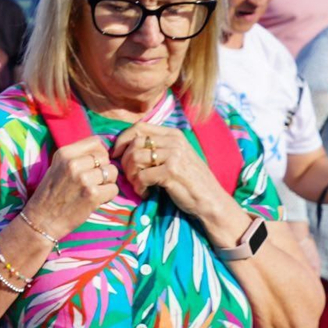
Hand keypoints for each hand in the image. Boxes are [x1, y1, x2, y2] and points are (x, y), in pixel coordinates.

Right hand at [23, 135, 118, 239]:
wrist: (41, 221)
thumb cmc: (50, 195)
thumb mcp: (56, 168)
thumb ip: (76, 157)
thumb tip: (101, 151)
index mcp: (64, 154)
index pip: (95, 142)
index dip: (98, 153)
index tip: (93, 165)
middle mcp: (73, 164)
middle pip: (105, 157)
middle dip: (103, 169)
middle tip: (92, 182)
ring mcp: (84, 179)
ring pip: (112, 172)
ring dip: (107, 183)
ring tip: (93, 191)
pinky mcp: (92, 195)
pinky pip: (114, 189)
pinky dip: (108, 196)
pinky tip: (95, 200)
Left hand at [111, 122, 225, 217]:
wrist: (211, 200)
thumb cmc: (189, 180)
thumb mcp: (175, 157)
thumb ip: (156, 148)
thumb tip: (125, 146)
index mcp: (173, 134)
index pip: (139, 127)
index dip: (122, 140)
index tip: (116, 155)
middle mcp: (174, 140)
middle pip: (134, 142)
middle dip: (125, 161)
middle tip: (131, 176)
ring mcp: (174, 154)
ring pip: (135, 157)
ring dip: (131, 175)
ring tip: (139, 185)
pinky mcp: (171, 171)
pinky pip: (142, 176)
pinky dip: (139, 187)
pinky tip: (146, 192)